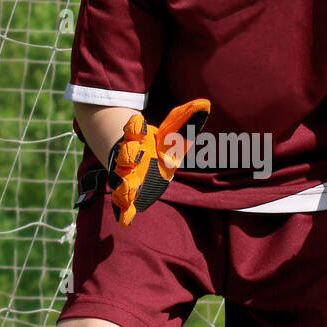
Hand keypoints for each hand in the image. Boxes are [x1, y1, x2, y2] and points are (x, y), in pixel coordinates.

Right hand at [108, 98, 210, 227]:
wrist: (137, 158)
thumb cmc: (157, 144)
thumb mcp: (173, 133)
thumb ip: (186, 120)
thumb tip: (206, 104)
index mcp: (137, 140)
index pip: (132, 131)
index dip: (134, 127)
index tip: (139, 122)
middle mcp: (128, 159)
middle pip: (124, 156)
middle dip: (128, 155)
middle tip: (135, 154)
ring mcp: (125, 178)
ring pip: (120, 181)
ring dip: (123, 185)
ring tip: (128, 190)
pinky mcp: (128, 195)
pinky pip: (123, 205)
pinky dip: (123, 213)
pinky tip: (125, 222)